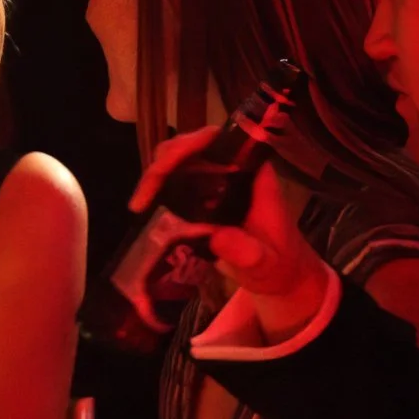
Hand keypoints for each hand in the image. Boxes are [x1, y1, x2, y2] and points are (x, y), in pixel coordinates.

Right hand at [132, 126, 329, 329]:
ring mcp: (215, 184)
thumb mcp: (266, 263)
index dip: (193, 143)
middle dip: (164, 163)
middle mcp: (231, 172)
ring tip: (139, 203)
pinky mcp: (202, 199)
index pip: (223, 143)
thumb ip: (247, 252)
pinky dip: (156, 190)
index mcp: (253, 177)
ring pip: (179, 163)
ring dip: (155, 177)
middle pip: (193, 148)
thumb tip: (217, 237)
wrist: (279, 276)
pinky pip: (175, 182)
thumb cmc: (278, 265)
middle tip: (144, 195)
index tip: (169, 162)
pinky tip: (143, 208)